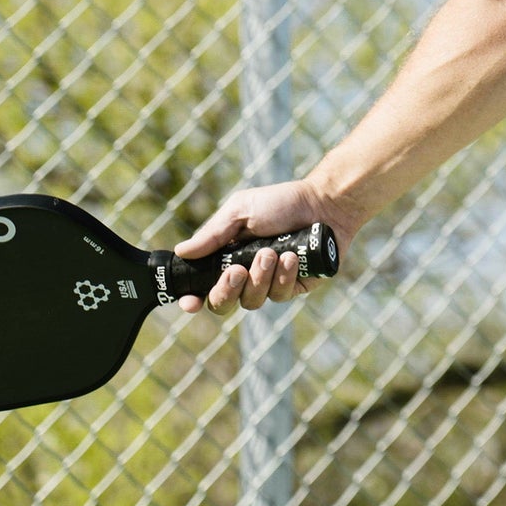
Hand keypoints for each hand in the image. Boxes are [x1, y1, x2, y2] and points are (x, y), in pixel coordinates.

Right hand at [174, 179, 353, 316]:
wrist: (325, 203)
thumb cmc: (282, 203)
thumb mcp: (242, 210)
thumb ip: (213, 234)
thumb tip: (181, 253)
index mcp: (227, 256)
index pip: (202, 286)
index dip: (192, 299)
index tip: (190, 302)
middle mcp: (245, 274)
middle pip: (222, 303)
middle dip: (226, 289)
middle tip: (237, 270)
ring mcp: (269, 284)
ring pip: (251, 301)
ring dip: (259, 277)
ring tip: (272, 253)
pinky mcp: (294, 288)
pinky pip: (279, 296)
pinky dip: (283, 277)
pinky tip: (291, 257)